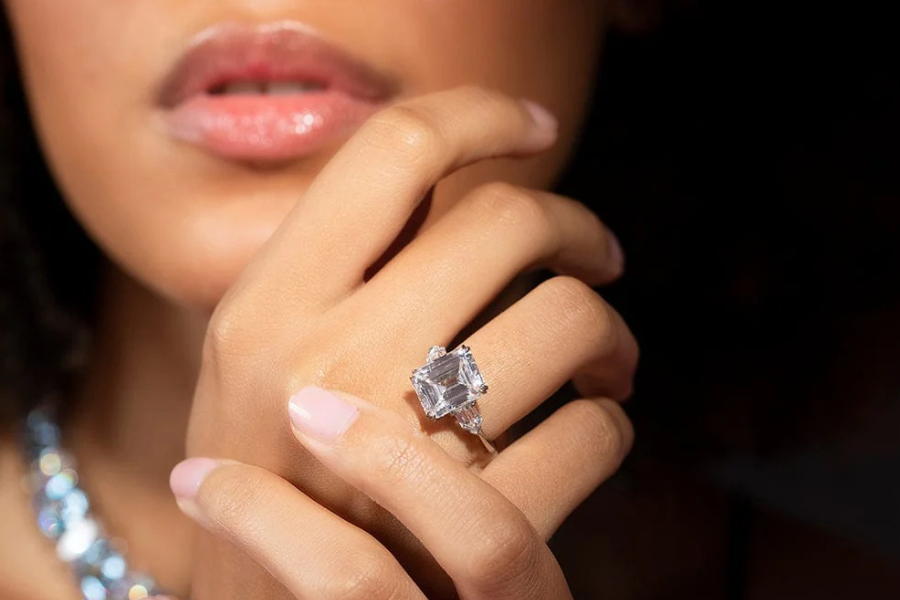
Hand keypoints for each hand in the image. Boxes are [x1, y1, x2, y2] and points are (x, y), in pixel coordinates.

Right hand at [185, 86, 638, 596]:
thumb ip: (324, 271)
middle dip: (575, 227)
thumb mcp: (251, 361)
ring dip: (608, 332)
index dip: (481, 115)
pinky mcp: (477, 537)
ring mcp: (403, 452)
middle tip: (595, 255)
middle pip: (504, 221)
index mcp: (263, 306)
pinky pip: (595, 435)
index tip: (531, 129)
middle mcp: (325, 362)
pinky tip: (586, 431)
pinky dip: (610, 424)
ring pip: (567, 318)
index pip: (393, 152)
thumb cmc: (263, 483)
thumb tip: (440, 190)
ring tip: (604, 360)